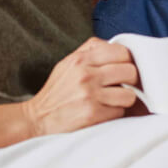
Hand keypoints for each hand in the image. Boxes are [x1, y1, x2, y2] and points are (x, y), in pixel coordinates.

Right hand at [19, 37, 139, 135]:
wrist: (37, 118)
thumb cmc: (57, 91)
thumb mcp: (68, 63)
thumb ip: (91, 51)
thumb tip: (119, 48)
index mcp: (80, 59)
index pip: (122, 52)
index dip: (128, 61)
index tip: (125, 69)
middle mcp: (86, 74)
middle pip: (130, 72)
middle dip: (130, 81)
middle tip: (122, 86)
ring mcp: (89, 95)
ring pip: (129, 95)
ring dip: (124, 101)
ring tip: (112, 101)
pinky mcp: (92, 114)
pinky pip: (120, 112)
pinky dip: (114, 114)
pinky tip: (103, 112)